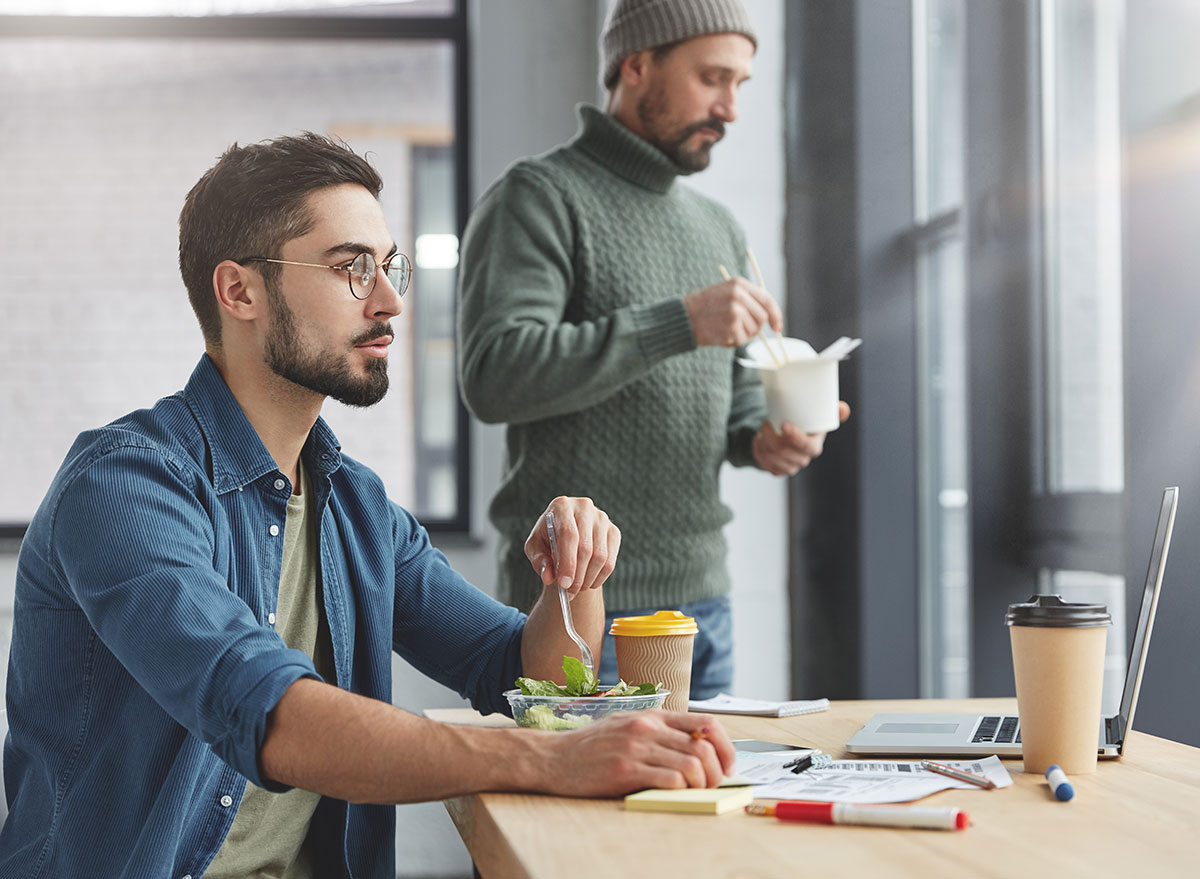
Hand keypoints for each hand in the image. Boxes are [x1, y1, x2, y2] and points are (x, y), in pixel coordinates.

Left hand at [525, 496, 620, 595]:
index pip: (569, 534)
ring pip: (600, 556)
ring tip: (577, 588)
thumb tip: (548, 578)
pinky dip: (600, 577)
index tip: (564, 584)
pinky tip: (589, 582)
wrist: (566, 533)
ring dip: (588, 578)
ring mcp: (602, 518)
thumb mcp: (535, 547)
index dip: (567, 562)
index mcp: (562, 506)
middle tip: (569, 593)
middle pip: (586, 547)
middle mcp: (584, 507)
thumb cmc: (547, 539)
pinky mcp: (613, 531)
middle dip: (577, 576)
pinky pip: (610, 560)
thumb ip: (539, 561)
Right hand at [538, 711, 735, 796]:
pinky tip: (674, 793)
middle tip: (712, 786)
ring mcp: (636, 747)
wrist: (553, 757)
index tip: (727, 765)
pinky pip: (669, 780)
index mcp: (652, 716)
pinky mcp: (625, 770)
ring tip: (695, 792)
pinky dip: (681, 790)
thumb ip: (660, 733)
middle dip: (717, 771)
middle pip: (704, 746)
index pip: (707, 723)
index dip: (726, 747)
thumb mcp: (628, 726)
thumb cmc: (591, 746)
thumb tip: (698, 749)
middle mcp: (647, 727)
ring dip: (702, 784)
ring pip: (692, 764)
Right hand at [683, 277, 781, 347]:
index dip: (775, 315)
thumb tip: (769, 315)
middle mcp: (739, 295)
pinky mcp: (731, 326)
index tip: (777, 327)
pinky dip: (734, 341)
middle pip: (762, 317)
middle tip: (740, 329)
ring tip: (726, 329)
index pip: (767, 300)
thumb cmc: (705, 308)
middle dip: (755, 327)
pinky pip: (743, 339)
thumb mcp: (725, 292)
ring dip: (743, 334)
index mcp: (739, 284)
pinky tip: (721, 334)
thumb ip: (747, 298)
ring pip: (754, 330)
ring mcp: (735, 311)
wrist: (684, 318)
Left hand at [753, 401, 850, 475]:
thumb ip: (832, 410)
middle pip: (786, 453)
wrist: (787, 433)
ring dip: (764, 443)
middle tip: (765, 423)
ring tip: (762, 430)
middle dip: (773, 438)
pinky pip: (764, 464)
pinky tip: (758, 440)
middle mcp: (803, 459)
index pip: (808, 447)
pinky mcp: (776, 469)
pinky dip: (759, 451)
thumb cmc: (803, 422)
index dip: (796, 438)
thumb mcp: (817, 414)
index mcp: (814, 446)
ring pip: (773, 459)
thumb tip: (844, 409)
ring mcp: (789, 466)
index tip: (784, 425)